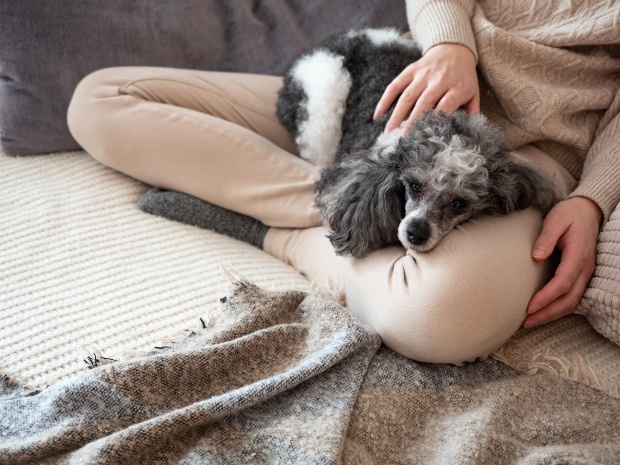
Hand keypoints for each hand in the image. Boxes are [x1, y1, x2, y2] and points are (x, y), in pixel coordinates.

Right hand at [373, 43, 479, 132]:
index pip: (447, 103)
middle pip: (424, 102)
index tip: (427, 134)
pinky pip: (395, 85)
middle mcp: (440, 79)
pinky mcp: (411, 70)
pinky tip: (377, 115)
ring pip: (407, 96)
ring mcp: (424, 73)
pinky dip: (385, 100)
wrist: (454, 48)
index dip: (437, 118)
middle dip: (412, 121)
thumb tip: (465, 135)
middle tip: (403, 139)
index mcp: (458, 86)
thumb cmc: (463, 78)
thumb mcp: (473, 93)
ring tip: (388, 132)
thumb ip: (470, 113)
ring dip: (396, 115)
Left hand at [523, 197, 602, 327]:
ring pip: (572, 302)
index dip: (547, 297)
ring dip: (552, 314)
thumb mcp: (556, 219)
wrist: (587, 212)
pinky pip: (572, 297)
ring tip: (530, 322)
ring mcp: (585, 274)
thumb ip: (546, 237)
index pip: (564, 282)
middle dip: (548, 313)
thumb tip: (536, 257)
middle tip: (526, 321)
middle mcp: (585, 268)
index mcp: (578, 254)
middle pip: (569, 298)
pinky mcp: (581, 276)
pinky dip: (558, 309)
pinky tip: (542, 313)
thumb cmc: (569, 215)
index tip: (529, 307)